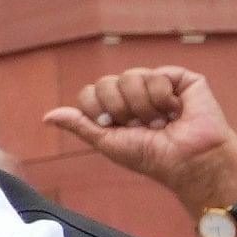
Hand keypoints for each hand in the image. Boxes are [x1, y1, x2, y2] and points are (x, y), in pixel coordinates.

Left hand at [45, 65, 236, 209]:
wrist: (189, 161)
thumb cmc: (152, 157)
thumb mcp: (108, 143)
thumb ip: (80, 125)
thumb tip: (47, 116)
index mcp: (116, 108)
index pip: (90, 93)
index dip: (99, 110)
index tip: (115, 127)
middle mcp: (134, 93)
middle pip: (106, 83)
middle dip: (120, 109)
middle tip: (141, 126)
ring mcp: (157, 83)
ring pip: (130, 77)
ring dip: (143, 107)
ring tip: (160, 121)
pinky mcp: (180, 78)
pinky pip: (155, 75)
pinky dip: (163, 98)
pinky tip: (175, 110)